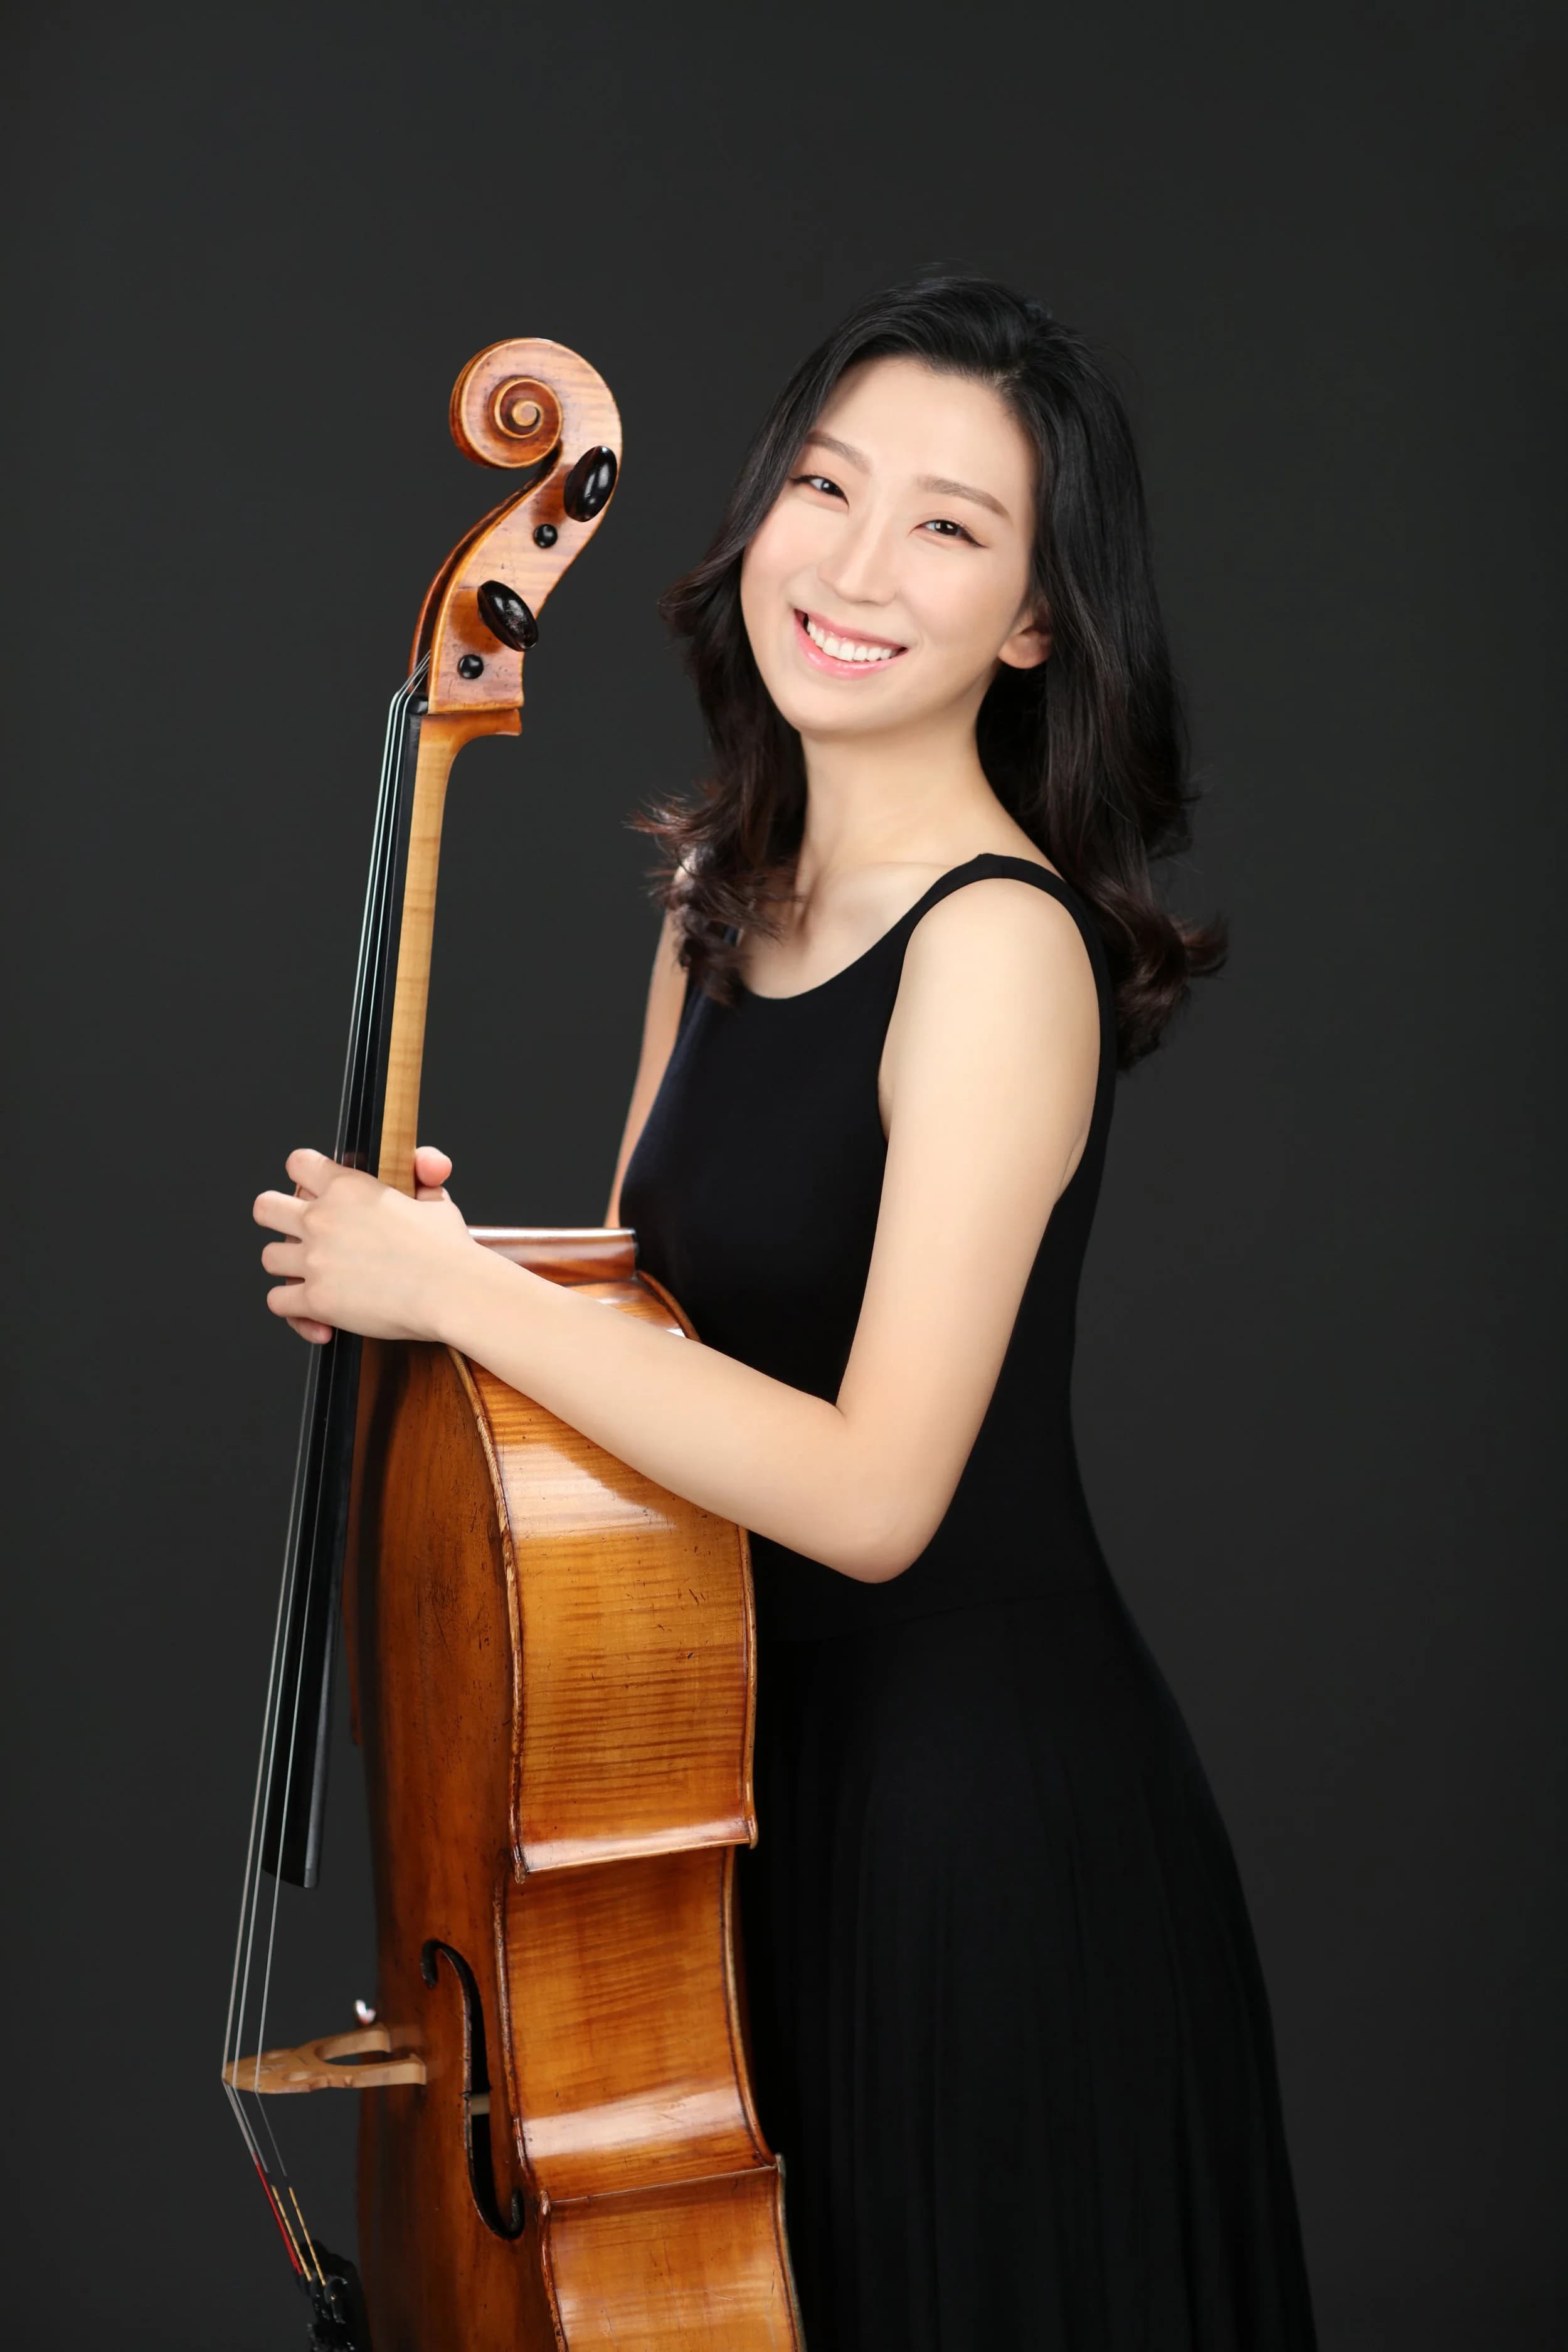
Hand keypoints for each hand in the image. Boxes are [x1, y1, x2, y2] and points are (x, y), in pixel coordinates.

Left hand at [254, 1144, 472, 1344]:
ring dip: (287, 1267)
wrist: (453, 1290)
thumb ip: (423, 1177)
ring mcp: (314, 1260)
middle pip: (265, 1207)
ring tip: (309, 1276)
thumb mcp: (436, 1201)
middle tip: (295, 1231)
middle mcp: (322, 1219)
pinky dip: (294, 1311)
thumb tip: (428, 1161)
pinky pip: (278, 1302)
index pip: (299, 1164)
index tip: (312, 1189)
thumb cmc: (448, 1249)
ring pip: (268, 1257)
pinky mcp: (316, 1299)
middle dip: (277, 1218)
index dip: (304, 1175)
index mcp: (348, 1188)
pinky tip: (316, 1316)